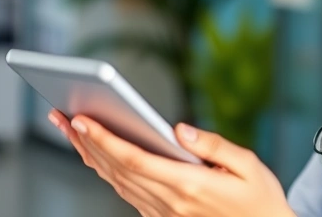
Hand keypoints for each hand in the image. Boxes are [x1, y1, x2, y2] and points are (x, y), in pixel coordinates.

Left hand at [49, 109, 295, 216]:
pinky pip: (126, 192)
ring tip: (69, 131)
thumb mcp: (250, 166)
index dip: (104, 140)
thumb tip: (179, 129)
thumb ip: (214, 144)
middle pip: (117, 169)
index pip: (135, 160)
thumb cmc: (262, 201)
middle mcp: (171, 202)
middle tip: (60, 115)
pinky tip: (97, 155)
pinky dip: (106, 171)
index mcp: (190, 186)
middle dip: (85, 141)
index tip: (81, 120)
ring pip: (116, 182)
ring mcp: (165, 213)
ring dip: (89, 155)